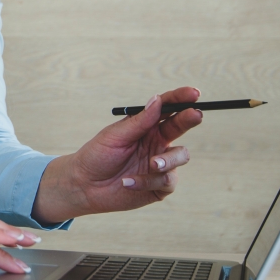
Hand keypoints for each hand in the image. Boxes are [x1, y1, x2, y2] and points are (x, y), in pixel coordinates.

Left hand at [32, 86, 203, 224]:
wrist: (84, 186)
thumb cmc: (97, 156)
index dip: (181, 99)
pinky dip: (147, 181)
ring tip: (152, 163)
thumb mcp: (115, 136)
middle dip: (189, 119)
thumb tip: (158, 100)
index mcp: (147, 126)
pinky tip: (128, 182)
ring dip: (168, 159)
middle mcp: (157, 143)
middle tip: (195, 114)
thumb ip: (139, 121)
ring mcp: (161, 164)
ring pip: (181, 156)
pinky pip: (167, 182)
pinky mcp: (159, 186)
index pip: (168, 108)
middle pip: (181, 127)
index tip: (194, 93)